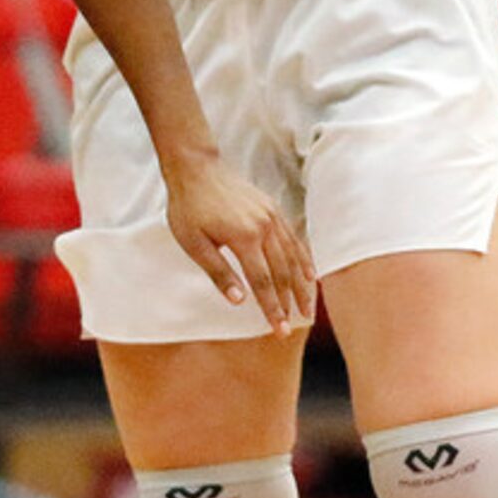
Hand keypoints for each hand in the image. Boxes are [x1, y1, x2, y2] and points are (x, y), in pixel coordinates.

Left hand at [163, 152, 316, 332]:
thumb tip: (240, 301)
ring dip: (301, 285)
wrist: (196, 167)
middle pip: (283, 272)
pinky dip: (303, 259)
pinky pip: (293, 239)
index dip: (273, 308)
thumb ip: (218, 272)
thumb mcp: (193, 243)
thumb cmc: (189, 207)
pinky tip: (308, 275)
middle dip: (290, 302)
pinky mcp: (273, 209)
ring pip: (293, 257)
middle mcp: (264, 227)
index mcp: (244, 237)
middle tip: (295, 326)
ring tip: (307, 308)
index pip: (263, 282)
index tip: (280, 329)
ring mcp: (272, 216)